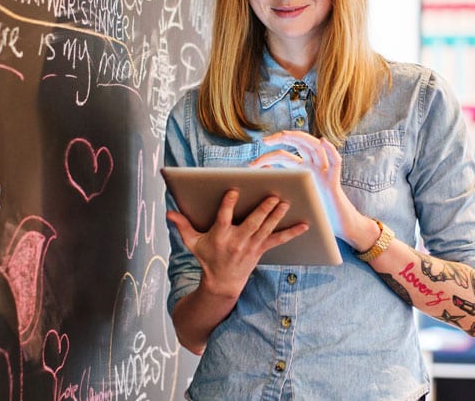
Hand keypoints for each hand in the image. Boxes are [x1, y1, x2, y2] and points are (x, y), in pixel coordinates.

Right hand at [166, 188, 307, 298]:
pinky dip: (292, 232)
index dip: (228, 205)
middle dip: (263, 209)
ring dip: (277, 215)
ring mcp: (251, 246)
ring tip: (286, 202)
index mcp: (219, 236)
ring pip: (266, 228)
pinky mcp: (260, 250)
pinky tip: (305, 224)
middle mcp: (237, 241)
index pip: (224, 218)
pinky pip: (279, 240)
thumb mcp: (193, 243)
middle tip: (273, 195)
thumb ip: (183, 226)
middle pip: (252, 223)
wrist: (222, 284)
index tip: (233, 190)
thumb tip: (169, 213)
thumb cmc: (207, 258)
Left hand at [250, 130, 379, 250]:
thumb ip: (279, 190)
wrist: (335, 226)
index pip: (284, 155)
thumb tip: (257, 181)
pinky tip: (323, 142)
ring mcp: (324, 172)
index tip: (252, 164)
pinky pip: (336, 162)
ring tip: (284, 135)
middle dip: (282, 139)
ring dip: (300, 139)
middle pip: (299, 144)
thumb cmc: (311, 216)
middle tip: (265, 141)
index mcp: (301, 171)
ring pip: (314, 146)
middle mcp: (312, 167)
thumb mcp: (291, 202)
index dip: (268, 156)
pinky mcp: (334, 181)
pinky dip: (331, 150)